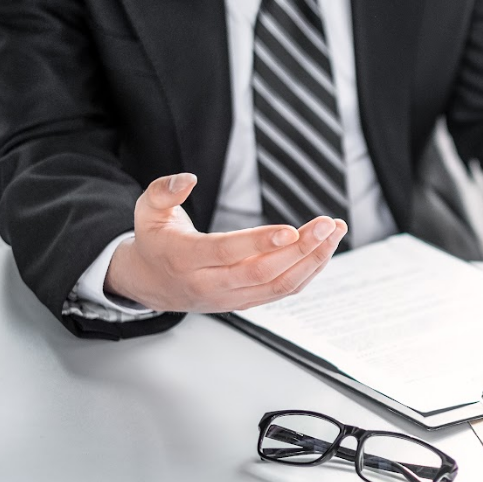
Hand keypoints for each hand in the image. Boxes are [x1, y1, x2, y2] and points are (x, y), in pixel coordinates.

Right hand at [104, 173, 348, 311]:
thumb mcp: (147, 210)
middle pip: (261, 272)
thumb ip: (163, 191)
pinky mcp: (246, 302)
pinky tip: (324, 250)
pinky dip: (308, 272)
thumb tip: (188, 179)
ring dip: (312, 260)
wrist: (151, 284)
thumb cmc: (156, 242)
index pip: (226, 253)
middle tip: (327, 224)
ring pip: (278, 285)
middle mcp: (209, 284)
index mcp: (184, 259)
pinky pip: (282, 291)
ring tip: (335, 233)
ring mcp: (230, 297)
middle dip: (300, 249)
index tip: (291, 230)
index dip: (259, 242)